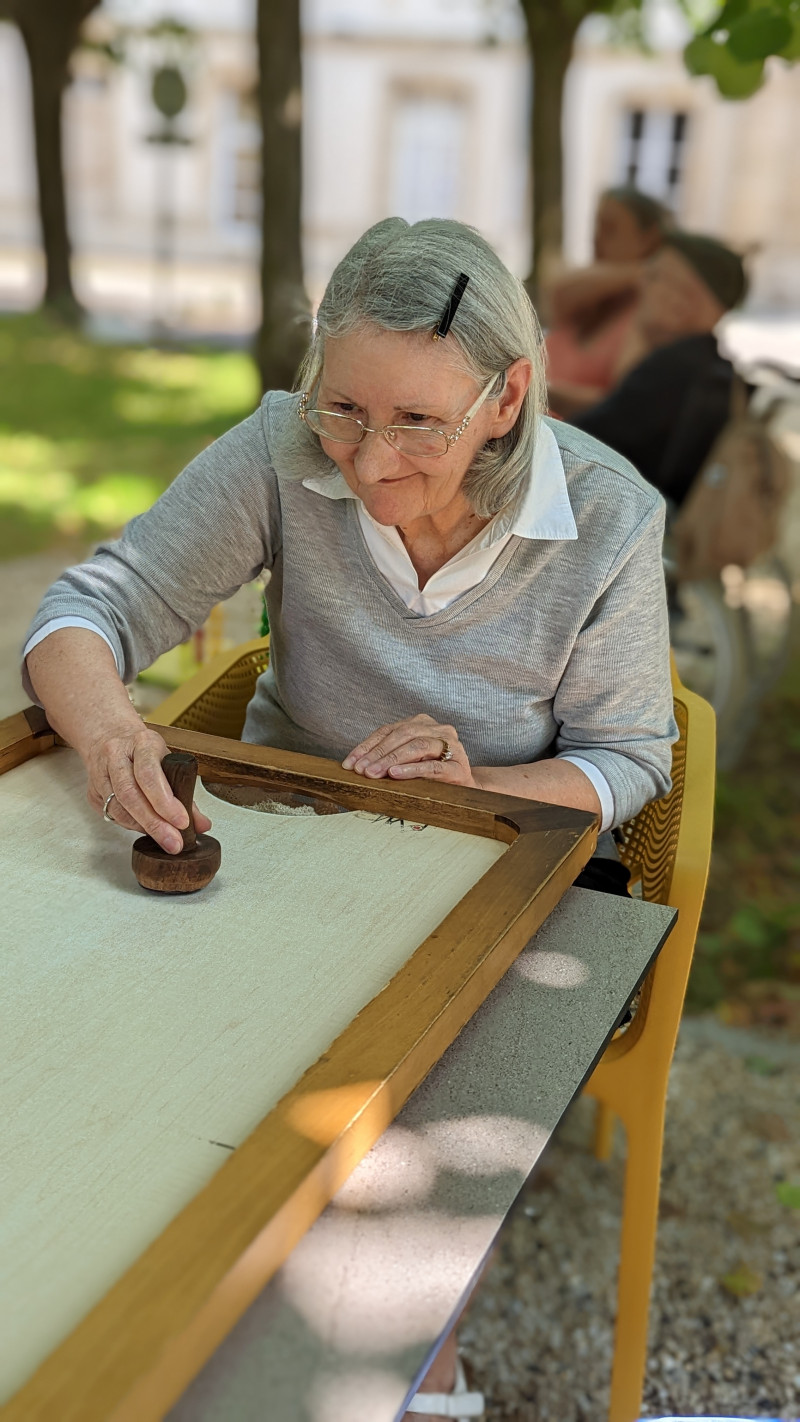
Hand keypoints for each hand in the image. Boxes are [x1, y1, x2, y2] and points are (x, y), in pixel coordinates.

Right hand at [85, 722, 211, 853]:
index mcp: (142, 742)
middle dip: (154, 823)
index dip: (165, 801)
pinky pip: (111, 813)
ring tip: (163, 838)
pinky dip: (130, 825)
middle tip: (173, 842)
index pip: (149, 774)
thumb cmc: (143, 751)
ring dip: (142, 827)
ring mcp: (100, 772)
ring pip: (118, 807)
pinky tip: (144, 828)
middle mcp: (116, 754)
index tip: (182, 822)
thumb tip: (202, 825)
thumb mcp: (168, 761)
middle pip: (131, 794)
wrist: (109, 736)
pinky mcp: (92, 790)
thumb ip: (186, 793)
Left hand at [342, 714, 476, 786]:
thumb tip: (356, 765)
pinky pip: (432, 766)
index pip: (389, 730)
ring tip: (374, 772)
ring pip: (417, 746)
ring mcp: (451, 746)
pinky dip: (412, 769)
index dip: (367, 745)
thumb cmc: (433, 776)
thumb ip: (388, 756)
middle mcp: (438, 729)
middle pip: (402, 735)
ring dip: (391, 759)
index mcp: (423, 723)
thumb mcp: (409, 761)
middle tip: (360, 769)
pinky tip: (395, 774)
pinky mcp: (458, 766)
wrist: (466, 790)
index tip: (349, 762)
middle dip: (378, 753)